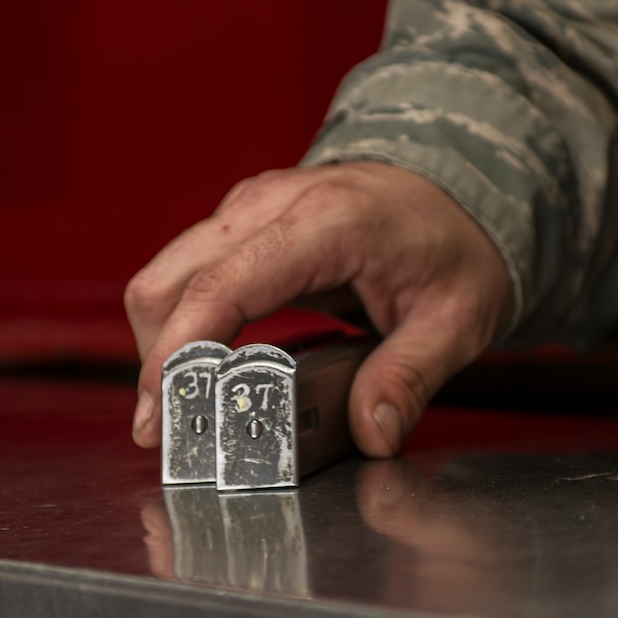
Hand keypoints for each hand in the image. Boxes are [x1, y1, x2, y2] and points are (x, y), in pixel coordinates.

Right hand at [125, 163, 514, 455]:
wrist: (462, 183)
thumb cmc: (457, 243)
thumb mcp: (455, 321)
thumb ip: (409, 379)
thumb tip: (372, 434)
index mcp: (325, 222)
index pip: (222, 287)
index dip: (178, 353)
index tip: (159, 413)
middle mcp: (272, 204)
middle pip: (168, 279)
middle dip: (155, 358)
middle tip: (164, 429)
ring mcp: (251, 207)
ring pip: (168, 275)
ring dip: (163, 343)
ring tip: (181, 410)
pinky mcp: (244, 221)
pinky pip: (189, 272)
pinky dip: (182, 324)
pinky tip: (200, 373)